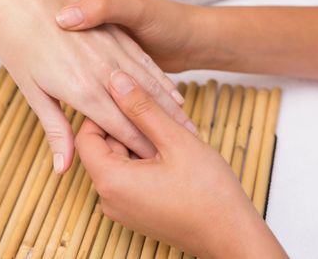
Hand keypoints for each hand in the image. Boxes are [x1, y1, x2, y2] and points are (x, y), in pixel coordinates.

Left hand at [0, 0, 193, 172]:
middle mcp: (104, 72)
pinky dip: (163, 82)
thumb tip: (64, 167)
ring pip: (151, 86)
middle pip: (142, 111)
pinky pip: (146, 63)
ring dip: (171, 111)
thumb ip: (56, 129)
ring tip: (190, 129)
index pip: (121, 128)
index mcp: (82, 90)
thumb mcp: (32, 91)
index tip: (159, 165)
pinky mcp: (117, 34)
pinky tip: (176, 94)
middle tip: (185, 154)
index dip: (142, 148)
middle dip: (164, 135)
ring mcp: (113, 50)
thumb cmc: (19, 44)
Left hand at [75, 69, 286, 257]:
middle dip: (126, 127)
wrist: (231, 236)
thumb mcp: (174, 140)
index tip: (125, 100)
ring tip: (167, 134)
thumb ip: (141, 108)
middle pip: (103, 148)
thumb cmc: (209, 193)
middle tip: (155, 114)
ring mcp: (122, 208)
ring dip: (138, 142)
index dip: (103, 112)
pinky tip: (169, 152)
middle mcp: (109, 198)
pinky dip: (144, 160)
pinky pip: (129, 177)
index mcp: (111, 181)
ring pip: (119, 161)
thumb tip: (116, 80)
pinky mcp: (136, 212)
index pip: (86, 136)